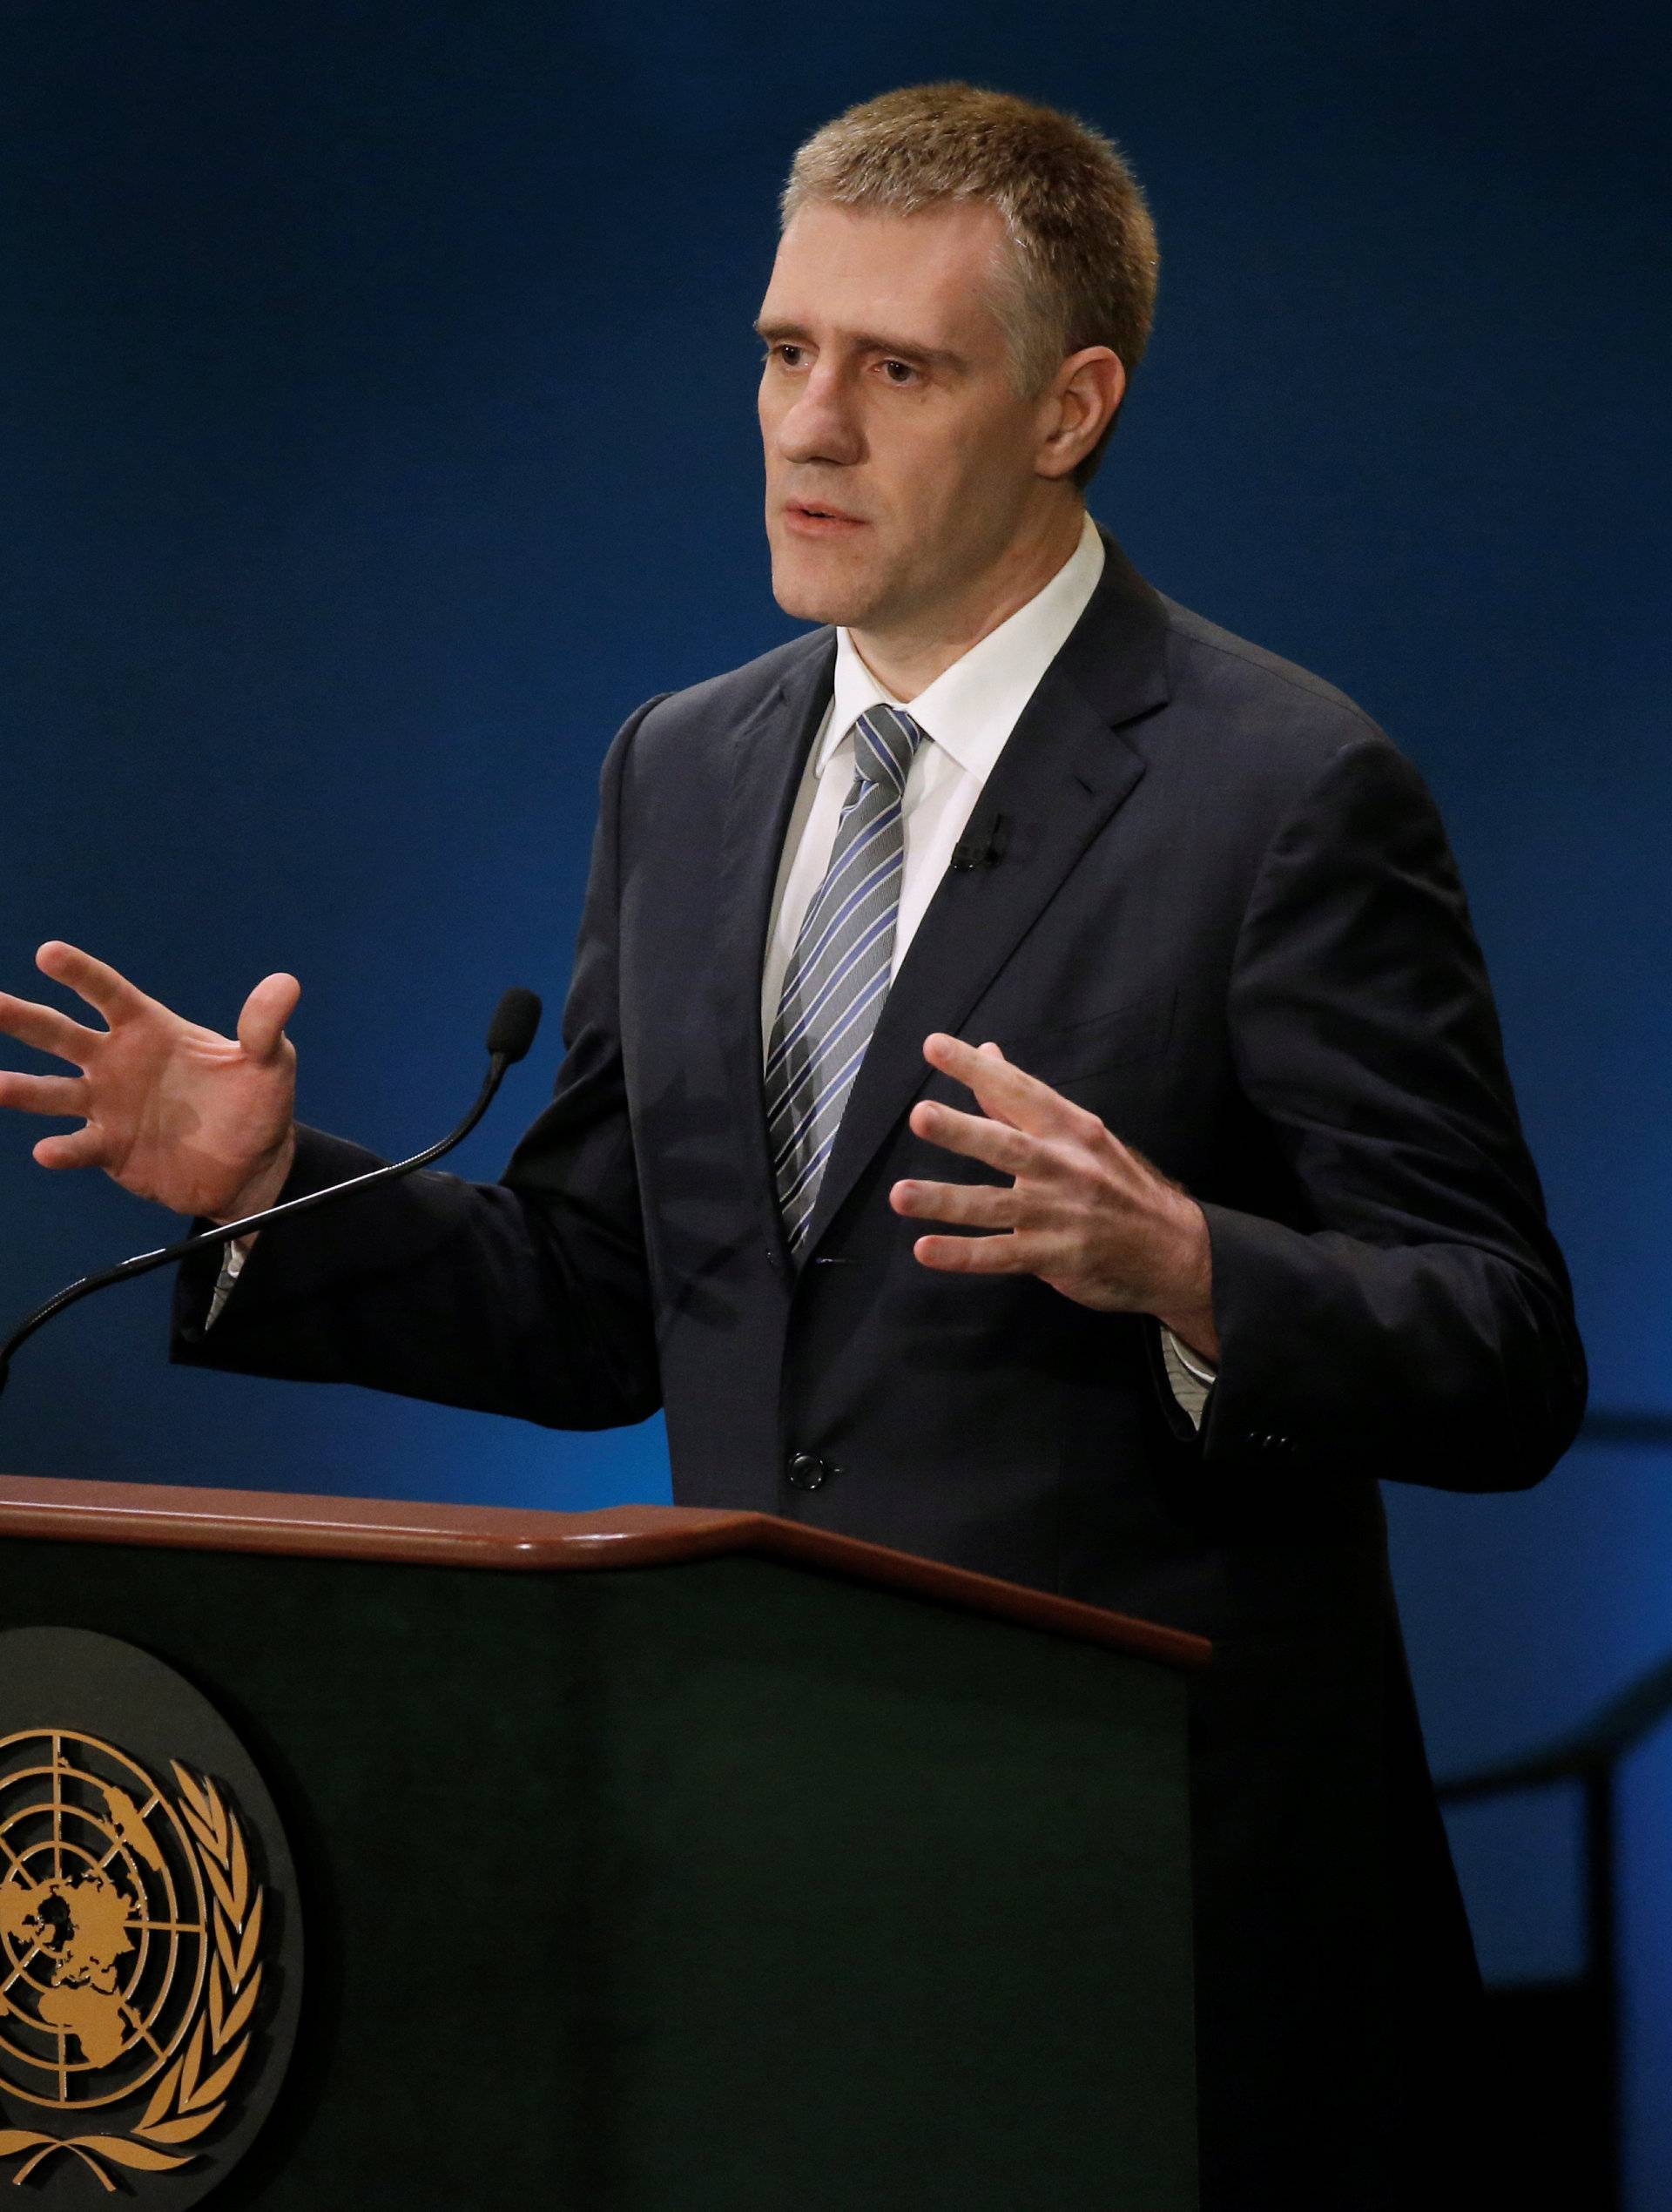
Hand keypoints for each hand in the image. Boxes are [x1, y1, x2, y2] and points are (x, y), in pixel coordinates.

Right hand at [0, 942, 300, 1220]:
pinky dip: (63, 1149)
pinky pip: (79, 1145)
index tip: (48, 953)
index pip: (108, 993)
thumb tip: (286, 984)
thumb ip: (265, 1026)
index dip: (80, 973)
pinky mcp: (110, 1148)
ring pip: (52, 1091)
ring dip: (21, 1088)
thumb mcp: (270, 1062)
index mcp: (149, 1029)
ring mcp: (107, 1105)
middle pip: (60, 1033)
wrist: (252, 1167)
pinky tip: (48, 1152)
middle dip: (21, 1018)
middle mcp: (116, 1062)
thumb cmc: (255, 1104)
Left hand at [890, 1032, 1218, 1361]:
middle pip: (1006, 1146)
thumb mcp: (1082, 1137)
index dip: (977, 1068)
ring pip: (995, 1205)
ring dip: (945, 1200)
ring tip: (900, 1194)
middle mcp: (1065, 1168)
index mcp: (1072, 1130)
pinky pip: (1001, 1255)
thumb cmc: (1119, 1186)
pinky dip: (963, 1254)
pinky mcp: (1055, 1257)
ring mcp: (1059, 1215)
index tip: (935, 1045)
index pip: (1020, 1092)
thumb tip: (987, 1053)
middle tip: (920, 1116)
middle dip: (962, 1131)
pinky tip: (925, 1250)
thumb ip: (1023, 1103)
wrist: (1177, 1251)